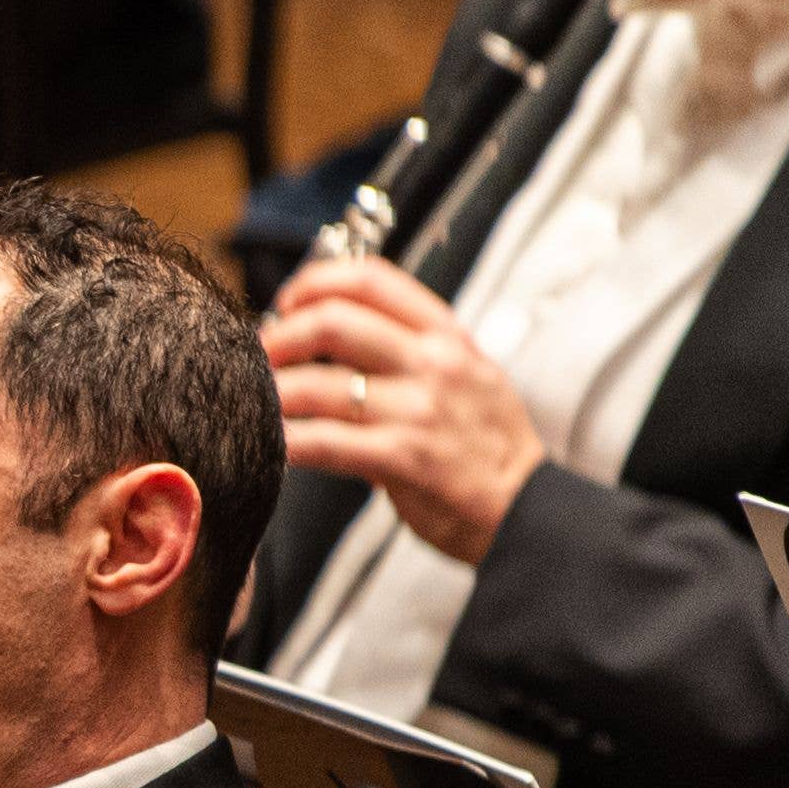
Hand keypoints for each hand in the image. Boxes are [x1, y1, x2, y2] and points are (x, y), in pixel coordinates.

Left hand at [261, 255, 546, 560]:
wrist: (528, 508)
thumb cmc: (488, 444)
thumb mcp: (466, 373)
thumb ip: (409, 348)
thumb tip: (332, 332)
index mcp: (446, 334)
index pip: (371, 280)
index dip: (316, 282)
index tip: (289, 302)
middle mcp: (433, 363)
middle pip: (333, 322)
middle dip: (281, 337)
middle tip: (262, 355)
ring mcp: (419, 410)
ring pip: (318, 385)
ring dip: (274, 393)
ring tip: (261, 404)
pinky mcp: (404, 459)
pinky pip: (325, 443)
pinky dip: (289, 442)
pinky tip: (276, 445)